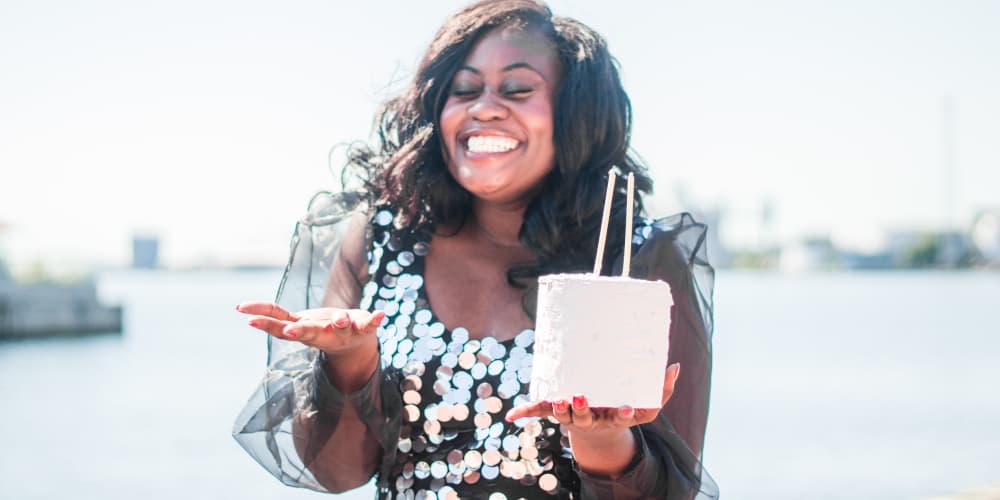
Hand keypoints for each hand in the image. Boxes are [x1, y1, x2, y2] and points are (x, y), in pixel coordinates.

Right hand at [236, 301, 384, 354]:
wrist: (356, 345)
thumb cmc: (321, 328)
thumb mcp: (295, 322)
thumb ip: (272, 314)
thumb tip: (240, 308)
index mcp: (304, 331)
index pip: (281, 327)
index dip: (266, 323)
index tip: (250, 320)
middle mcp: (322, 333)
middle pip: (310, 333)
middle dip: (302, 332)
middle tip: (292, 331)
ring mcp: (343, 332)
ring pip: (340, 328)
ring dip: (339, 323)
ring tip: (339, 317)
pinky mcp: (363, 329)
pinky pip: (370, 325)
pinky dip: (375, 320)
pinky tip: (381, 313)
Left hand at [504, 363, 680, 433]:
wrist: (598, 432)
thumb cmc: (622, 411)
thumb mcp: (645, 407)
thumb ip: (661, 390)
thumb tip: (674, 366)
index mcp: (613, 418)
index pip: (620, 417)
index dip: (624, 413)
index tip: (627, 408)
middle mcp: (591, 419)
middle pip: (584, 417)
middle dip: (581, 409)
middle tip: (580, 396)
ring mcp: (571, 417)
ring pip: (562, 414)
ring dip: (557, 408)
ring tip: (556, 398)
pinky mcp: (556, 411)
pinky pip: (539, 411)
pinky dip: (526, 413)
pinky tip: (512, 416)